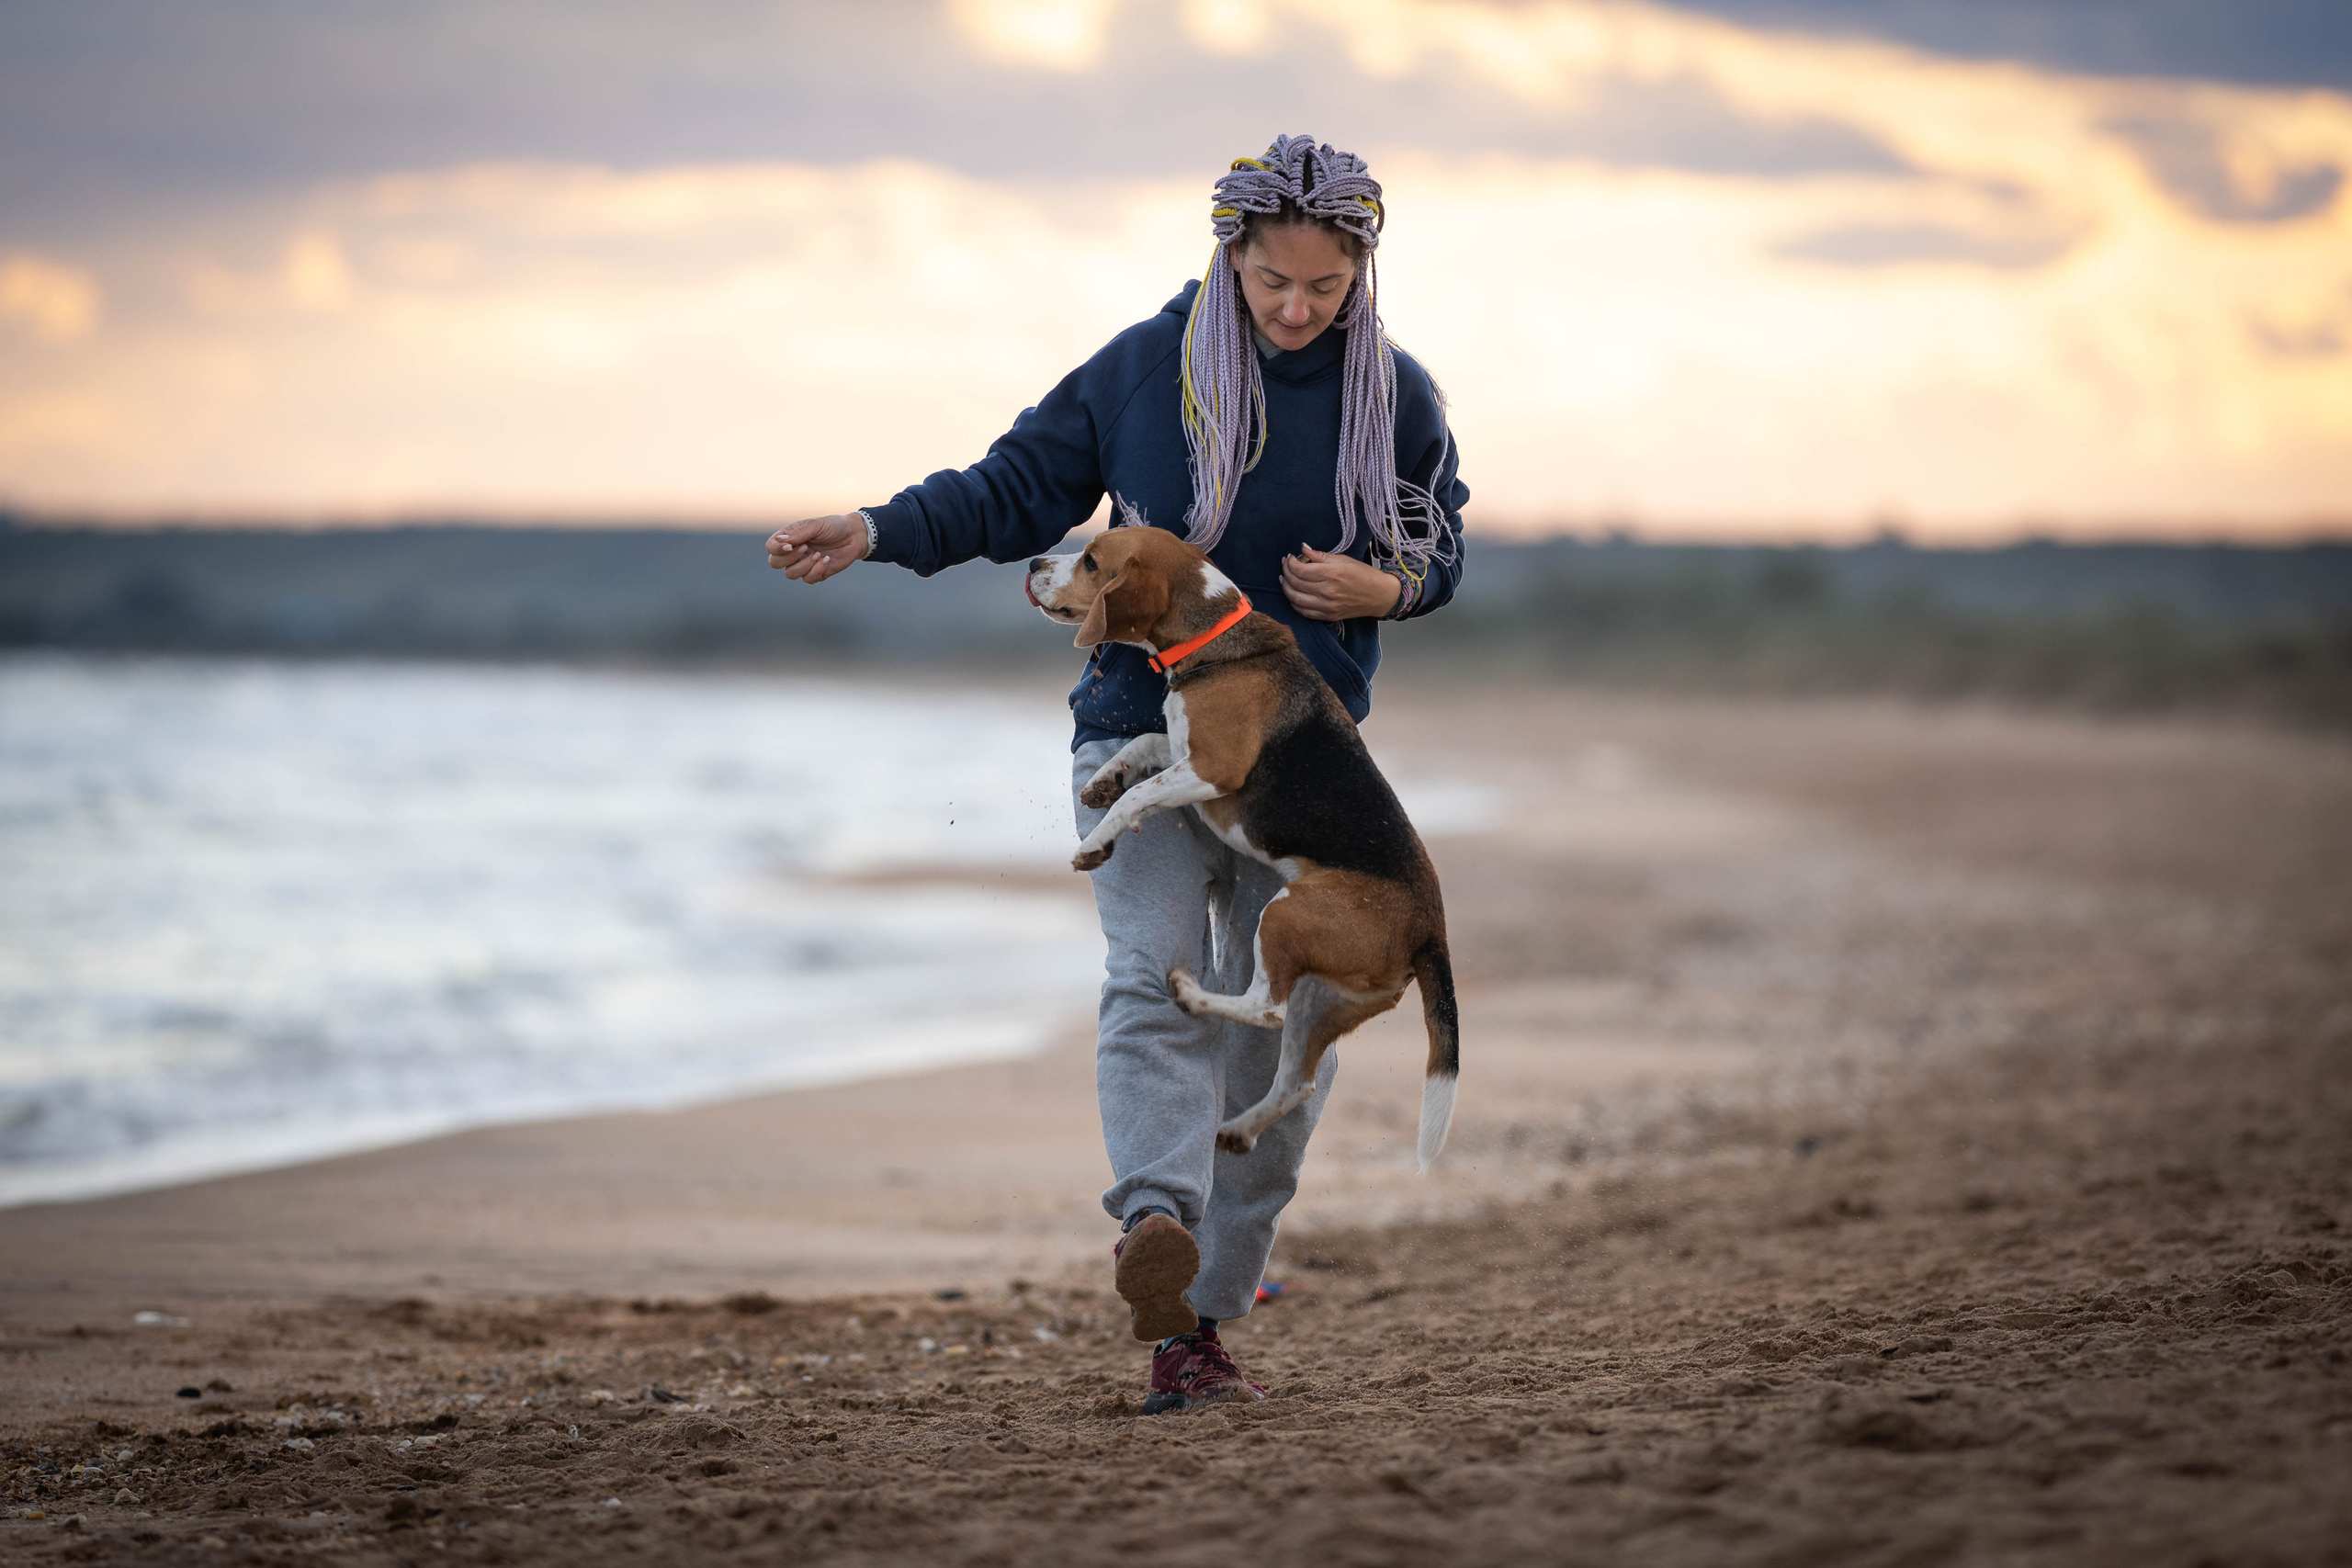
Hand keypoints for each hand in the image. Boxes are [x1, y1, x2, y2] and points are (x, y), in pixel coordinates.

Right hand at [766, 514, 871, 582]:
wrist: (855, 536)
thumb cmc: (834, 526)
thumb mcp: (816, 525)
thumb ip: (798, 534)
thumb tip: (781, 542)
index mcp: (790, 537)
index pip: (771, 547)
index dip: (776, 549)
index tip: (790, 545)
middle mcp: (793, 552)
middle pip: (775, 563)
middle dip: (789, 558)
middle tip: (806, 548)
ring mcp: (803, 564)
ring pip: (790, 574)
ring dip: (804, 566)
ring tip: (819, 555)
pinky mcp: (816, 573)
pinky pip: (808, 579)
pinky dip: (817, 570)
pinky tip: (827, 560)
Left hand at [1279, 545, 1401, 621]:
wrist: (1379, 595)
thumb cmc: (1363, 574)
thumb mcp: (1343, 559)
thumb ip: (1320, 555)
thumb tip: (1302, 549)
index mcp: (1332, 574)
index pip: (1300, 570)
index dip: (1290, 563)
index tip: (1289, 558)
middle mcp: (1328, 591)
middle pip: (1296, 583)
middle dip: (1286, 573)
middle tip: (1285, 566)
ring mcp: (1327, 606)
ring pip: (1296, 599)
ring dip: (1286, 588)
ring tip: (1285, 579)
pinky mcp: (1328, 616)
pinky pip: (1304, 612)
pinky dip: (1294, 603)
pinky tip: (1293, 594)